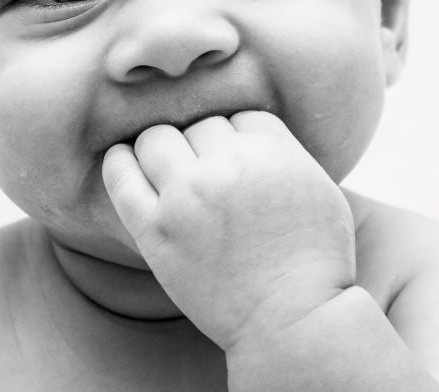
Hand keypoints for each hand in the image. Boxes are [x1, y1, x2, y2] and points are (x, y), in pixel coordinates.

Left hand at [102, 111, 356, 350]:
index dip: (240, 138)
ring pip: (156, 138)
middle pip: (200, 125)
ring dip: (163, 149)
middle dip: (206, 146)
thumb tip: (245, 127)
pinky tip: (122, 160)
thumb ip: (284, 149)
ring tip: (168, 169)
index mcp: (271, 151)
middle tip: (211, 176)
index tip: (240, 164)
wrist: (293, 321)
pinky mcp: (157, 230)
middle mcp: (227, 165)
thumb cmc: (314, 260)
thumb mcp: (320, 187)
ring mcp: (188, 196)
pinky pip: (121, 178)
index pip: (240, 116)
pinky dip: (118, 163)